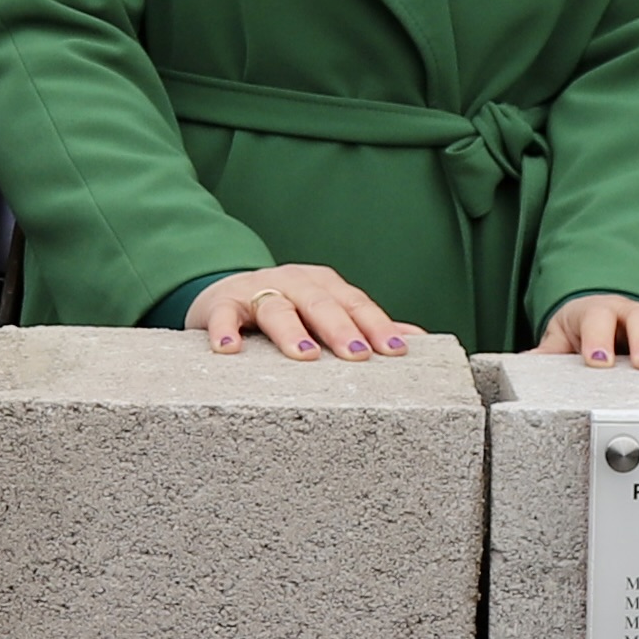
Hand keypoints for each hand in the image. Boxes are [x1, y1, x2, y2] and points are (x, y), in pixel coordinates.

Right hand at [187, 265, 417, 360]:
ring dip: (291, 330)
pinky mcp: (222, 303)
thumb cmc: (286, 310)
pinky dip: (225, 330)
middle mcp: (294, 282)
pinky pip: (223, 315)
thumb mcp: (324, 312)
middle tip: (358, 355)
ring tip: (305, 355)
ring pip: (276, 307)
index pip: (356, 304)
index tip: (395, 351)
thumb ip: (363, 325)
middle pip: (320, 303)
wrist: (224, 292)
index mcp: (325, 285)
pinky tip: (230, 350)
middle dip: (341, 329)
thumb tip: (416, 339)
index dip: (376, 325)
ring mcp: (258, 290)